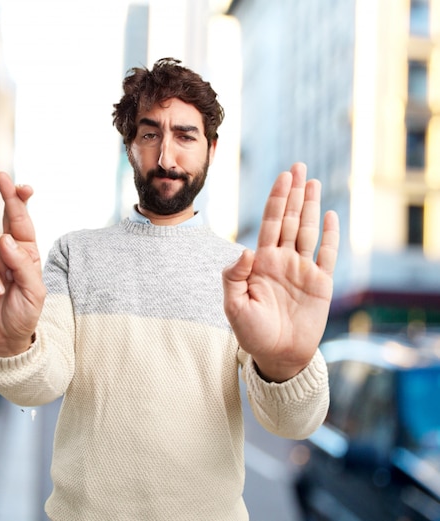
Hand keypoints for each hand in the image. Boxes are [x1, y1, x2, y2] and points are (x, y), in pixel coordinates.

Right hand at [0, 172, 45, 356]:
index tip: (22, 185)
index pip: (24, 221)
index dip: (21, 200)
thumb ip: (23, 265)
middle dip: (7, 196)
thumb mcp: (34, 292)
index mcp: (27, 252)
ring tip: (6, 283)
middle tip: (3, 177)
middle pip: (6, 217)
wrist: (3, 338)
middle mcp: (8, 251)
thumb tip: (6, 238)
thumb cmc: (24, 314)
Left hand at [222, 163, 338, 381]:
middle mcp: (282, 260)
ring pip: (308, 230)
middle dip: (294, 193)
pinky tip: (330, 215)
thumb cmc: (252, 332)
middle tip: (298, 166)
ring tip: (313, 182)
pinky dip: (329, 235)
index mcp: (261, 262)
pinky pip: (326, 254)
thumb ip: (233, 276)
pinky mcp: (320, 284)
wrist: (278, 355)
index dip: (277, 198)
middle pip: (290, 219)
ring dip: (311, 206)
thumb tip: (245, 249)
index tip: (283, 177)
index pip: (271, 223)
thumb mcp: (233, 305)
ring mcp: (302, 270)